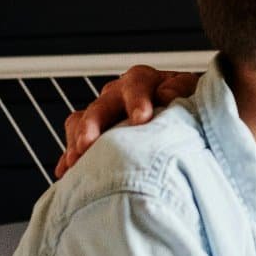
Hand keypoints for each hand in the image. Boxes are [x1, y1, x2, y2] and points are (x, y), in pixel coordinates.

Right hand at [55, 65, 199, 177]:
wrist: (182, 121)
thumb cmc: (187, 105)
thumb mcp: (191, 93)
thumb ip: (182, 89)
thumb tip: (166, 94)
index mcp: (143, 81)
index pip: (137, 84)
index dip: (137, 100)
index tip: (141, 119)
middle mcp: (118, 94)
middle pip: (101, 105)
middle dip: (93, 125)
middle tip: (89, 144)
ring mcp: (103, 115)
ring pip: (80, 122)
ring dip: (76, 142)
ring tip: (75, 162)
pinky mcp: (93, 136)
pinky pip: (75, 145)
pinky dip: (69, 159)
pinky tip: (65, 174)